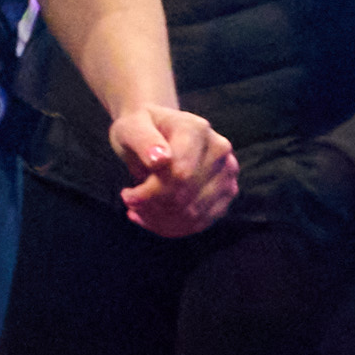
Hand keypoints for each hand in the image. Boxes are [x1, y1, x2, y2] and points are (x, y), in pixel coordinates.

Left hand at [111, 107, 241, 239]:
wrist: (156, 130)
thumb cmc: (140, 127)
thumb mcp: (131, 127)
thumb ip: (143, 139)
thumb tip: (161, 159)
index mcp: (196, 130)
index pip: (180, 174)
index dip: (151, 192)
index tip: (127, 195)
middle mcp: (219, 150)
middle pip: (186, 197)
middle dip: (153, 208)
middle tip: (130, 203)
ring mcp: (227, 173)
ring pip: (194, 215)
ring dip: (160, 221)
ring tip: (139, 210)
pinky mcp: (227, 193)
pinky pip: (201, 222)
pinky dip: (172, 227)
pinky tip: (151, 218)